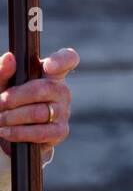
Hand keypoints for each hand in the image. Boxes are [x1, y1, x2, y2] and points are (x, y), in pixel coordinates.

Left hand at [0, 47, 78, 164]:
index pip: (68, 59)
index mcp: (52, 72)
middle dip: (14, 98)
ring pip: (38, 112)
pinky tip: (5, 131)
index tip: (48, 66)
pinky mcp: (60, 131)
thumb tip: (9, 58)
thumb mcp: (3, 84)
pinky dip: (18, 132)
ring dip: (12, 117)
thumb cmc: (10, 101)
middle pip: (42, 89)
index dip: (61, 60)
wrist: (9, 130)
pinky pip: (40, 132)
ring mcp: (63, 111)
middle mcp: (62, 90)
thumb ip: (3, 71)